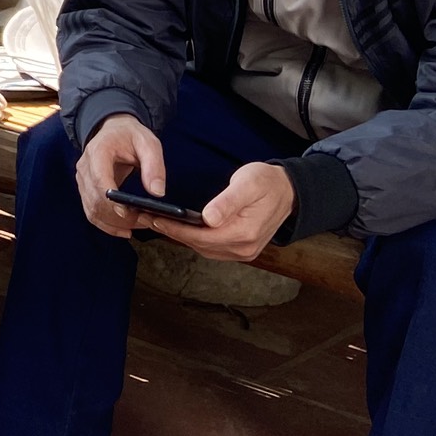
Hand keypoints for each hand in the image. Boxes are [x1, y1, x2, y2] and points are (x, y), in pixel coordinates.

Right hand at [76, 112, 167, 238]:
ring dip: (113, 224)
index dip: (112, 201)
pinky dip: (107, 225)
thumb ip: (154, 166)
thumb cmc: (130, 136)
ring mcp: (82, 180)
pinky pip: (92, 212)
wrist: (112, 130)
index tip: (130, 213)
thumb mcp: (148, 143)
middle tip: (143, 223)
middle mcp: (85, 168)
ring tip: (137, 228)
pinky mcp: (85, 190)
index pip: (100, 180)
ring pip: (92, 210)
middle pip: (95, 200)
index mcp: (98, 152)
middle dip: (118, 217)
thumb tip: (157, 193)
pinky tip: (124, 231)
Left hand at [155, 161, 294, 262]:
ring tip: (158, 222)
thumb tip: (208, 218)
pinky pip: (211, 248)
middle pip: (199, 245)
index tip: (155, 219)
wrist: (289, 192)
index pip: (201, 236)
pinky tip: (180, 229)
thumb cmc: (267, 183)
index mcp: (244, 233)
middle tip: (147, 218)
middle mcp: (243, 248)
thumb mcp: (248, 183)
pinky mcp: (241, 249)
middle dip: (172, 232)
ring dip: (180, 237)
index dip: (176, 229)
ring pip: (203, 249)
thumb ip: (228, 201)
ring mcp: (243, 252)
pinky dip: (194, 239)